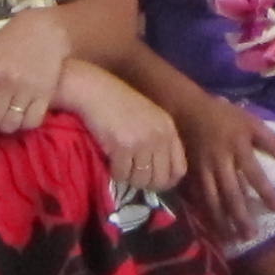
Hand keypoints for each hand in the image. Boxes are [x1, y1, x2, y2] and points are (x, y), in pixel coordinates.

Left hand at [0, 7, 70, 134]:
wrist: (46, 30)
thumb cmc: (5, 44)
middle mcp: (5, 80)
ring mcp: (27, 87)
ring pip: (10, 125)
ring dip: (6, 123)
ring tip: (8, 113)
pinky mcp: (46, 93)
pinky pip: (31, 122)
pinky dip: (25, 122)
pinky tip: (23, 112)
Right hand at [59, 66, 186, 198]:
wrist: (95, 91)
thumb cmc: (119, 103)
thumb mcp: (150, 118)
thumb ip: (159, 141)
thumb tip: (159, 174)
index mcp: (169, 129)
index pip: (179, 169)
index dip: (167, 181)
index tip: (154, 182)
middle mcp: (160, 137)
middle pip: (160, 179)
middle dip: (145, 183)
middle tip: (132, 177)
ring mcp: (142, 142)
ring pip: (140, 180)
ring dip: (128, 178)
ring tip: (120, 166)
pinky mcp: (122, 147)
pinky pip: (121, 174)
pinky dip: (114, 173)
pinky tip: (110, 162)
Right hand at [168, 94, 274, 242]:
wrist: (187, 110)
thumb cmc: (224, 116)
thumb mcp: (251, 122)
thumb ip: (274, 141)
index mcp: (237, 147)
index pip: (255, 174)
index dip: (267, 192)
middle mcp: (220, 162)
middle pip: (231, 193)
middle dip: (241, 216)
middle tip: (251, 236)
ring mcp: (203, 170)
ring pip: (212, 200)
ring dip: (222, 222)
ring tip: (232, 240)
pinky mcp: (190, 176)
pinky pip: (198, 199)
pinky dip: (206, 215)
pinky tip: (212, 229)